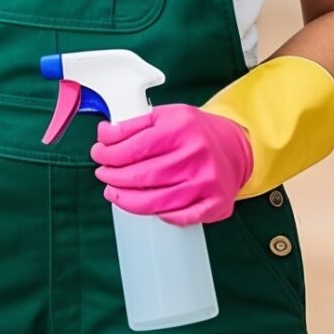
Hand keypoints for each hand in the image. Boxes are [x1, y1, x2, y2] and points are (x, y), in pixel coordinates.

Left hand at [91, 104, 254, 224]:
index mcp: (181, 128)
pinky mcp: (214, 203)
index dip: (108, 154)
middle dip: (114, 177)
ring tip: (114, 192)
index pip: (134, 147)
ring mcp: (206, 182)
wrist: (235, 147)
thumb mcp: (165, 117)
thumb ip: (132, 125)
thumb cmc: (195, 132)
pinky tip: (146, 207)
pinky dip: (159, 215)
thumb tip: (103, 135)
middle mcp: (196, 155)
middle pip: (141, 176)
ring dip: (127, 200)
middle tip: (103, 175)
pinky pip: (179, 216)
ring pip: (155, 201)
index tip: (98, 155)